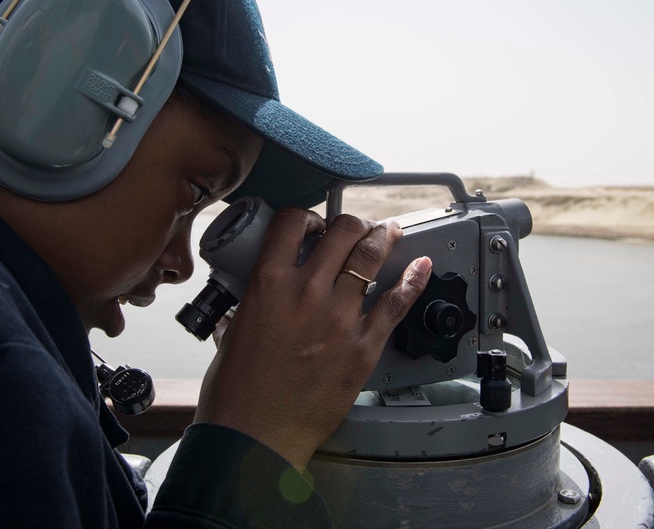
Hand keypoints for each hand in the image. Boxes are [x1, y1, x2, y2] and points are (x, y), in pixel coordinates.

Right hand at [194, 208, 431, 469]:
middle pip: (341, 231)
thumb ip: (252, 305)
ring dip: (384, 237)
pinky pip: (395, 303)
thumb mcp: (233, 330)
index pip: (291, 222)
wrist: (254, 436)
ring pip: (370, 257)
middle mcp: (306, 291)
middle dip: (352, 223)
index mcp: (268, 283)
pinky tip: (420, 265)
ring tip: (390, 231)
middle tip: (356, 228)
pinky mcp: (363, 346)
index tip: (313, 224)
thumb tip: (258, 298)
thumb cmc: (237, 393)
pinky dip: (411, 280)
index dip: (306, 216)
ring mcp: (338, 317)